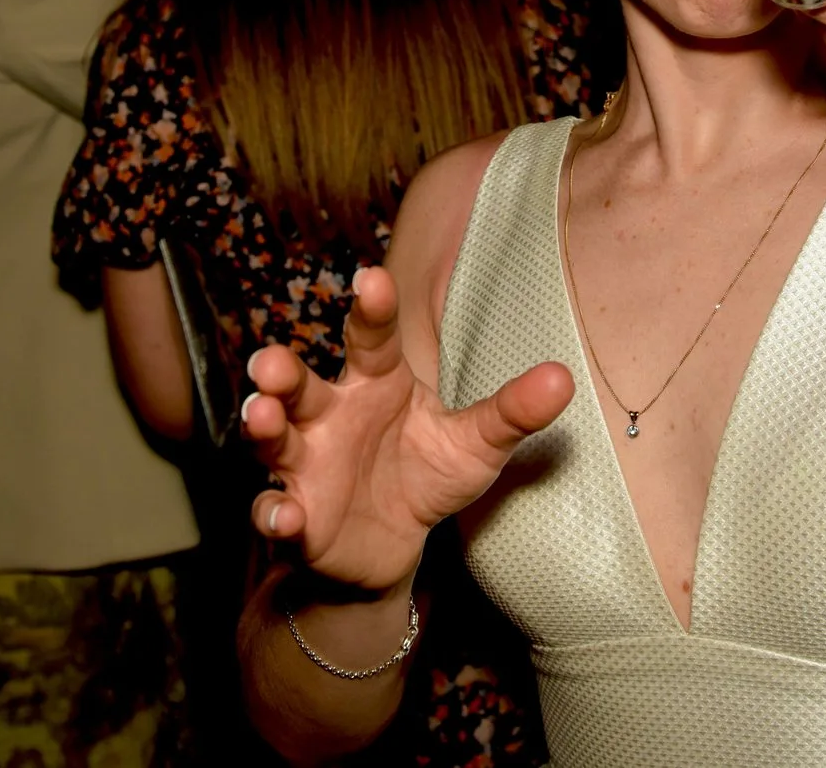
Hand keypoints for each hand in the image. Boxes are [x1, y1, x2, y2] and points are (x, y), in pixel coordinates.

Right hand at [243, 266, 573, 593]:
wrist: (393, 545)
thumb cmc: (428, 474)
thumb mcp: (476, 445)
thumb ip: (512, 411)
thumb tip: (563, 378)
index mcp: (375, 383)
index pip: (371, 338)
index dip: (370, 310)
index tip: (371, 279)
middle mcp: (331, 415)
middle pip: (300, 386)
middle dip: (282, 372)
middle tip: (272, 361)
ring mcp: (306, 465)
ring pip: (274, 439)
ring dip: (262, 427)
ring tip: (261, 415)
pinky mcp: (297, 516)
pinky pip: (275, 511)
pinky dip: (275, 513)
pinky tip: (285, 515)